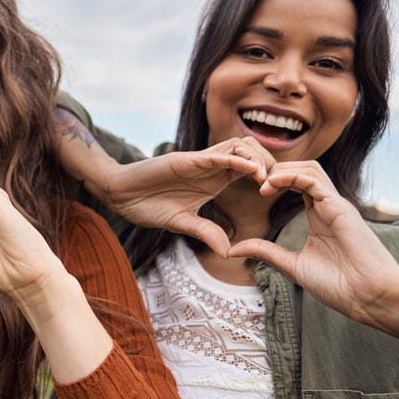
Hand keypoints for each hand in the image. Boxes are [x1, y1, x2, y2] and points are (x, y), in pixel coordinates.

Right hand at [101, 137, 273, 256]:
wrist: (121, 195)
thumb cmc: (148, 205)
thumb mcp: (182, 224)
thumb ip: (205, 232)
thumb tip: (228, 252)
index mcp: (214, 181)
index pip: (250, 170)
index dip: (268, 177)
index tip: (277, 195)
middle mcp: (211, 167)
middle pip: (252, 152)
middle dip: (270, 164)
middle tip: (276, 186)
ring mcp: (199, 161)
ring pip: (239, 146)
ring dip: (256, 159)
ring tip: (264, 179)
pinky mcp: (187, 160)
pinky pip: (216, 154)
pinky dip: (235, 159)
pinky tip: (248, 169)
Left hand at [227, 160, 398, 319]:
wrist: (368, 297)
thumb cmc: (338, 284)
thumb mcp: (292, 265)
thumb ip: (265, 252)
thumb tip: (232, 250)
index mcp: (318, 215)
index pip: (295, 183)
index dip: (272, 180)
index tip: (251, 188)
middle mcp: (327, 205)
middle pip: (301, 169)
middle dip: (274, 169)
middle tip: (252, 180)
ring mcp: (335, 204)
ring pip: (309, 169)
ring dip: (282, 169)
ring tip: (261, 182)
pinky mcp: (340, 207)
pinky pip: (313, 180)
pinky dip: (290, 177)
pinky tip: (271, 184)